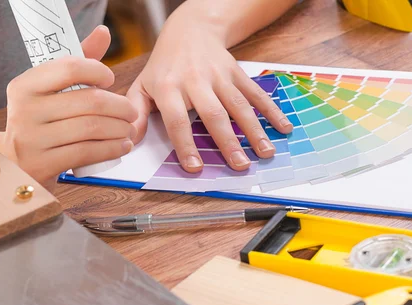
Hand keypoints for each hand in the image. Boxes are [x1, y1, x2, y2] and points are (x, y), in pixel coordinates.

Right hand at [0, 26, 136, 189]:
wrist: (16, 163)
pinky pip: (88, 152)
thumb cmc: (43, 120)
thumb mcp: (52, 91)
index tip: (110, 79)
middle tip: (131, 112)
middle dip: (120, 107)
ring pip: (92, 128)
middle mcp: (25, 110)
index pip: (69, 68)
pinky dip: (112, 148)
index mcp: (25, 85)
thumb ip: (78, 62)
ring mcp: (32, 139)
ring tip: (128, 129)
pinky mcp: (44, 164)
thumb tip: (103, 33)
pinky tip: (122, 145)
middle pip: (89, 102)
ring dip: (120, 129)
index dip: (97, 71)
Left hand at [126, 8, 293, 172]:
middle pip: (213, 114)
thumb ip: (136, 113)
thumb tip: (128, 141)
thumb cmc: (164, 65)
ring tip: (266, 153)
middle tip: (240, 166)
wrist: (190, 30)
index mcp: (169, 87)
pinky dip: (272, 110)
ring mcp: (220, 75)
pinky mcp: (237, 72)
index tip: (195, 167)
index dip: (185, 144)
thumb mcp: (143, 85)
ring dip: (254, 130)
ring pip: (239, 105)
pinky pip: (256, 93)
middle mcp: (196, 80)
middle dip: (228, 141)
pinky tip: (284, 128)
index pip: (177, 120)